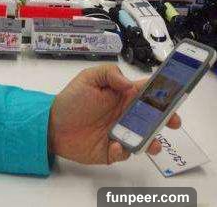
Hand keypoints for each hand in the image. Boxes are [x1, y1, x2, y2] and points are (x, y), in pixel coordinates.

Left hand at [48, 64, 180, 165]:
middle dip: (166, 119)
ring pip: (144, 138)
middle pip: (151, 117)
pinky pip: (124, 153)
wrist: (53, 124)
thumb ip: (110, 74)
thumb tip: (130, 84)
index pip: (146, 92)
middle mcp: (124, 114)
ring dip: (152, 141)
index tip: (174, 95)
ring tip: (153, 144)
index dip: (161, 92)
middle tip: (174, 122)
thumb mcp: (89, 77)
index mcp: (122, 95)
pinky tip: (116, 145)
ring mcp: (120, 133)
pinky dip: (124, 151)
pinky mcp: (112, 151)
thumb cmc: (72, 99)